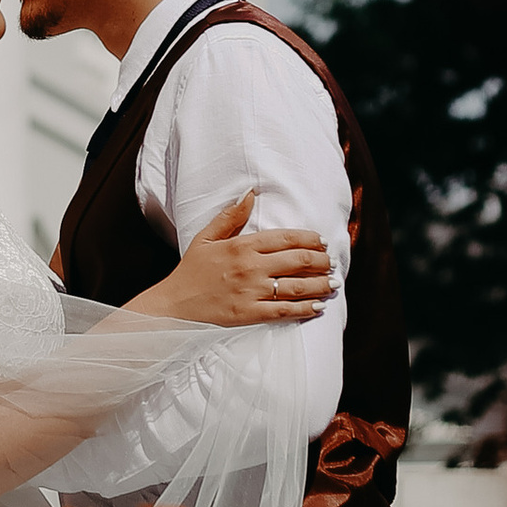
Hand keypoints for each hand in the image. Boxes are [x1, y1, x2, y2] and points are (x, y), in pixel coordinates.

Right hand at [139, 191, 334, 329]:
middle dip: (321, 261)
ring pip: (298, 286)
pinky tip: (319, 306)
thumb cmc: (190, 271)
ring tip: (333, 283)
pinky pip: (285, 311)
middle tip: (332, 263)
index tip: (322, 241)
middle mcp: (251, 267)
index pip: (286, 238)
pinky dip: (306, 308)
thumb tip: (250, 193)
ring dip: (321, 284)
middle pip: (299, 260)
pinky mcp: (251, 314)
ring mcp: (252, 291)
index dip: (310, 239)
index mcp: (242, 246)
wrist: (174, 305)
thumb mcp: (205, 238)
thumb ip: (231, 216)